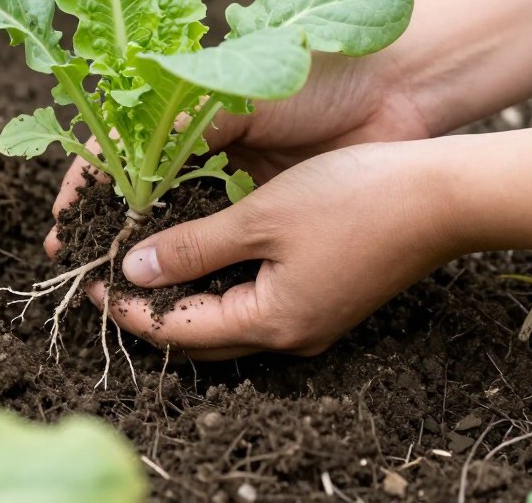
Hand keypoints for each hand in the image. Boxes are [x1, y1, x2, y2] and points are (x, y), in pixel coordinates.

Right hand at [45, 49, 428, 255]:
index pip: (120, 157)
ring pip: (180, 230)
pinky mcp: (275, 217)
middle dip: (107, 231)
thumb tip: (129, 180)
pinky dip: (197, 267)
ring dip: (148, 257)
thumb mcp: (236, 97)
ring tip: (112, 285)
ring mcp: (241, 188)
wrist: (398, 89)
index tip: (60, 222)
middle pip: (143, 201)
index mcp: (190, 117)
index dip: (86, 188)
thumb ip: (182, 133)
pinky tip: (170, 286)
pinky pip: (226, 250)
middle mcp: (208, 156)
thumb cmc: (314, 76)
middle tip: (76, 263)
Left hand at [110, 141, 457, 358]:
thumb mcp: (260, 217)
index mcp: (271, 322)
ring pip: (225, 320)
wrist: (443, 196)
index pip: (177, 330)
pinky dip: (216, 285)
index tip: (88, 282)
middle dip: (149, 311)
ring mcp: (310, 320)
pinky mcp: (323, 298)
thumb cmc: (353, 199)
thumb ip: (194, 247)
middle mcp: (290, 335)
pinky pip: (252, 303)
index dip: (127, 308)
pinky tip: (198, 254)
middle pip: (199, 336)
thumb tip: (136, 272)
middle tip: (107, 277)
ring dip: (181, 298)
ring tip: (143, 266)